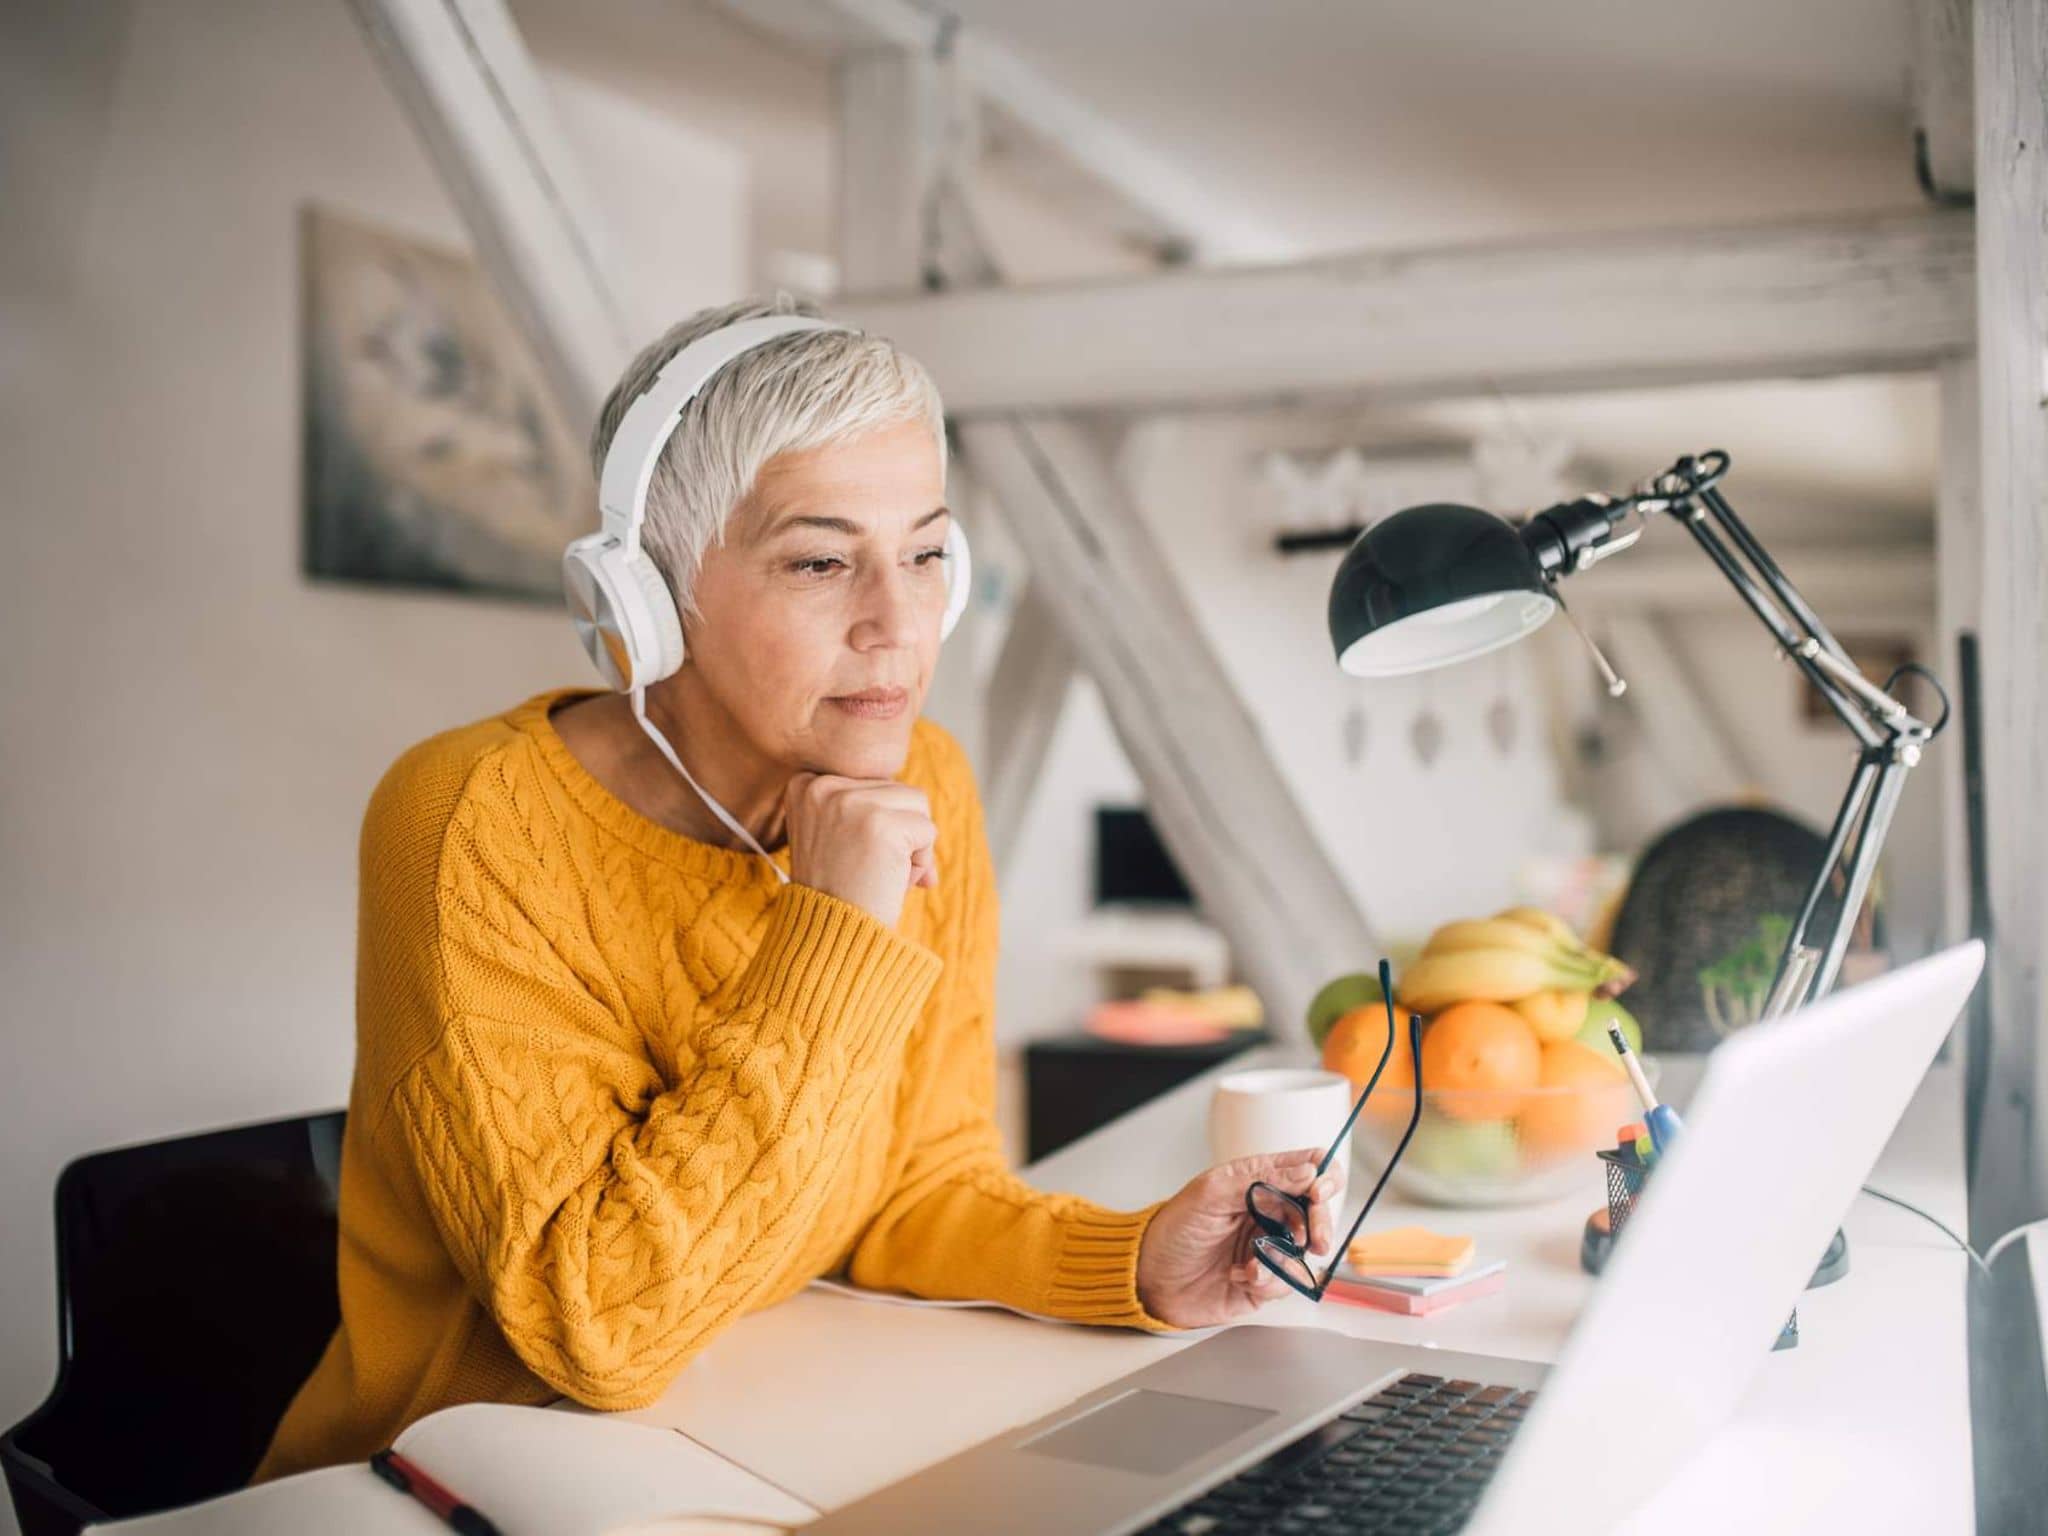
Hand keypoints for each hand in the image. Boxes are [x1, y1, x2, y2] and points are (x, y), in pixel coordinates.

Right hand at [783, 772, 937, 928]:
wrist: (828, 939)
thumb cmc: (836, 893)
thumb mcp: (834, 836)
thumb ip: (863, 807)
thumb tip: (918, 799)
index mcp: (806, 784)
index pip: (874, 783)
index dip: (881, 824)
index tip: (859, 856)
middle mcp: (822, 785)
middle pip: (898, 790)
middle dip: (901, 834)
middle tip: (874, 873)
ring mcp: (850, 802)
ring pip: (918, 804)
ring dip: (914, 846)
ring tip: (883, 876)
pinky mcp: (881, 823)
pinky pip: (928, 830)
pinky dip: (922, 863)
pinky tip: (893, 883)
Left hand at [1135, 1149, 1343, 1327]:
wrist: (1149, 1278)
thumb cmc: (1173, 1229)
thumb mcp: (1210, 1194)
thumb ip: (1260, 1180)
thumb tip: (1307, 1171)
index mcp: (1258, 1182)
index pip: (1308, 1169)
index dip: (1323, 1177)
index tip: (1317, 1193)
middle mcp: (1269, 1213)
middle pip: (1317, 1212)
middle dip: (1319, 1225)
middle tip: (1313, 1239)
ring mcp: (1269, 1247)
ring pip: (1306, 1251)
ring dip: (1284, 1257)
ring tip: (1255, 1261)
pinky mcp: (1264, 1282)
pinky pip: (1286, 1282)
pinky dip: (1267, 1280)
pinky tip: (1239, 1275)